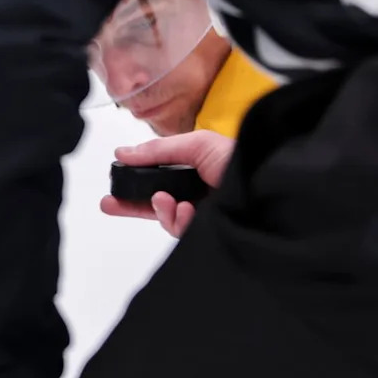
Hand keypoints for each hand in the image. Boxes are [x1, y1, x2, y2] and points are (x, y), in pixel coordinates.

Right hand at [100, 130, 234, 237]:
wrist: (269, 186)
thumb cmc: (239, 160)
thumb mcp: (197, 144)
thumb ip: (158, 150)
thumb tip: (123, 153)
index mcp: (194, 171)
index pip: (158, 177)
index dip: (136, 179)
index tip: (116, 178)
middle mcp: (197, 194)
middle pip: (156, 202)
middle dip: (131, 204)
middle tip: (109, 203)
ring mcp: (203, 215)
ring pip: (167, 219)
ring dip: (159, 210)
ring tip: (163, 201)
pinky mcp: (208, 234)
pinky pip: (182, 232)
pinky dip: (178, 221)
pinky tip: (185, 211)